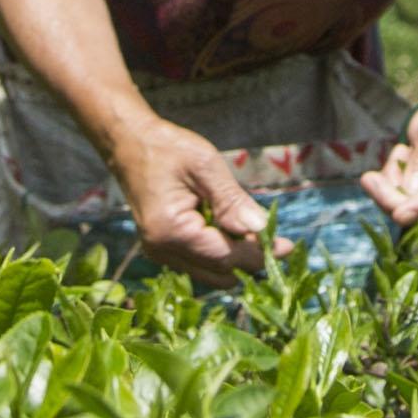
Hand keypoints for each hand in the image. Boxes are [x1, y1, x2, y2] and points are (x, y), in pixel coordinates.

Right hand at [102, 118, 271, 277]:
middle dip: (249, 260)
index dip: (261, 254)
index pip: (226, 257)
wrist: (128, 143)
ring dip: (235, 258)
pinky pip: (200, 263)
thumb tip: (261, 229)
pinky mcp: (162, 250)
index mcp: (171, 231)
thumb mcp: (205, 165)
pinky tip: (228, 227)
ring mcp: (159, 253)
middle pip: (220, 274)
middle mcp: (162, 250)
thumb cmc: (167, 148)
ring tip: (250, 228)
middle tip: (273, 237)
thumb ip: (232, 200)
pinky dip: (219, 252)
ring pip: (211, 273)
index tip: (288, 246)